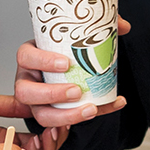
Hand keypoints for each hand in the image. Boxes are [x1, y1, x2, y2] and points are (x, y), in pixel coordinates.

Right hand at [14, 17, 131, 128]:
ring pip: (41, 115)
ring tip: (90, 109)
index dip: (42, 61)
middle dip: (52, 94)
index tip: (65, 63)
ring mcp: (35, 101)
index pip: (25, 57)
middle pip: (25, 92)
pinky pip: (63, 124)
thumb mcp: (74, 35)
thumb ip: (97, 26)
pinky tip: (104, 109)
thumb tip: (123, 26)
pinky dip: (86, 118)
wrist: (65, 65)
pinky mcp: (50, 114)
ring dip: (65, 116)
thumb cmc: (62, 51)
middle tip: (77, 91)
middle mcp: (27, 81)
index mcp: (29, 57)